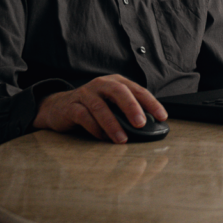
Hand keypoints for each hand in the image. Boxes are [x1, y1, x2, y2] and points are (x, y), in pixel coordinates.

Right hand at [33, 74, 167, 143]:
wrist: (59, 106)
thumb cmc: (93, 106)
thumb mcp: (113, 104)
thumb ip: (128, 111)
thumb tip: (151, 127)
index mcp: (117, 82)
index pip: (138, 90)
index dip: (151, 103)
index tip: (162, 117)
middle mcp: (102, 84)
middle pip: (120, 92)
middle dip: (132, 108)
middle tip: (141, 124)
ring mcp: (86, 94)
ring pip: (101, 107)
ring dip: (113, 124)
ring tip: (122, 139)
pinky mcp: (72, 106)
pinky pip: (84, 117)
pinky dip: (95, 129)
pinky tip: (103, 138)